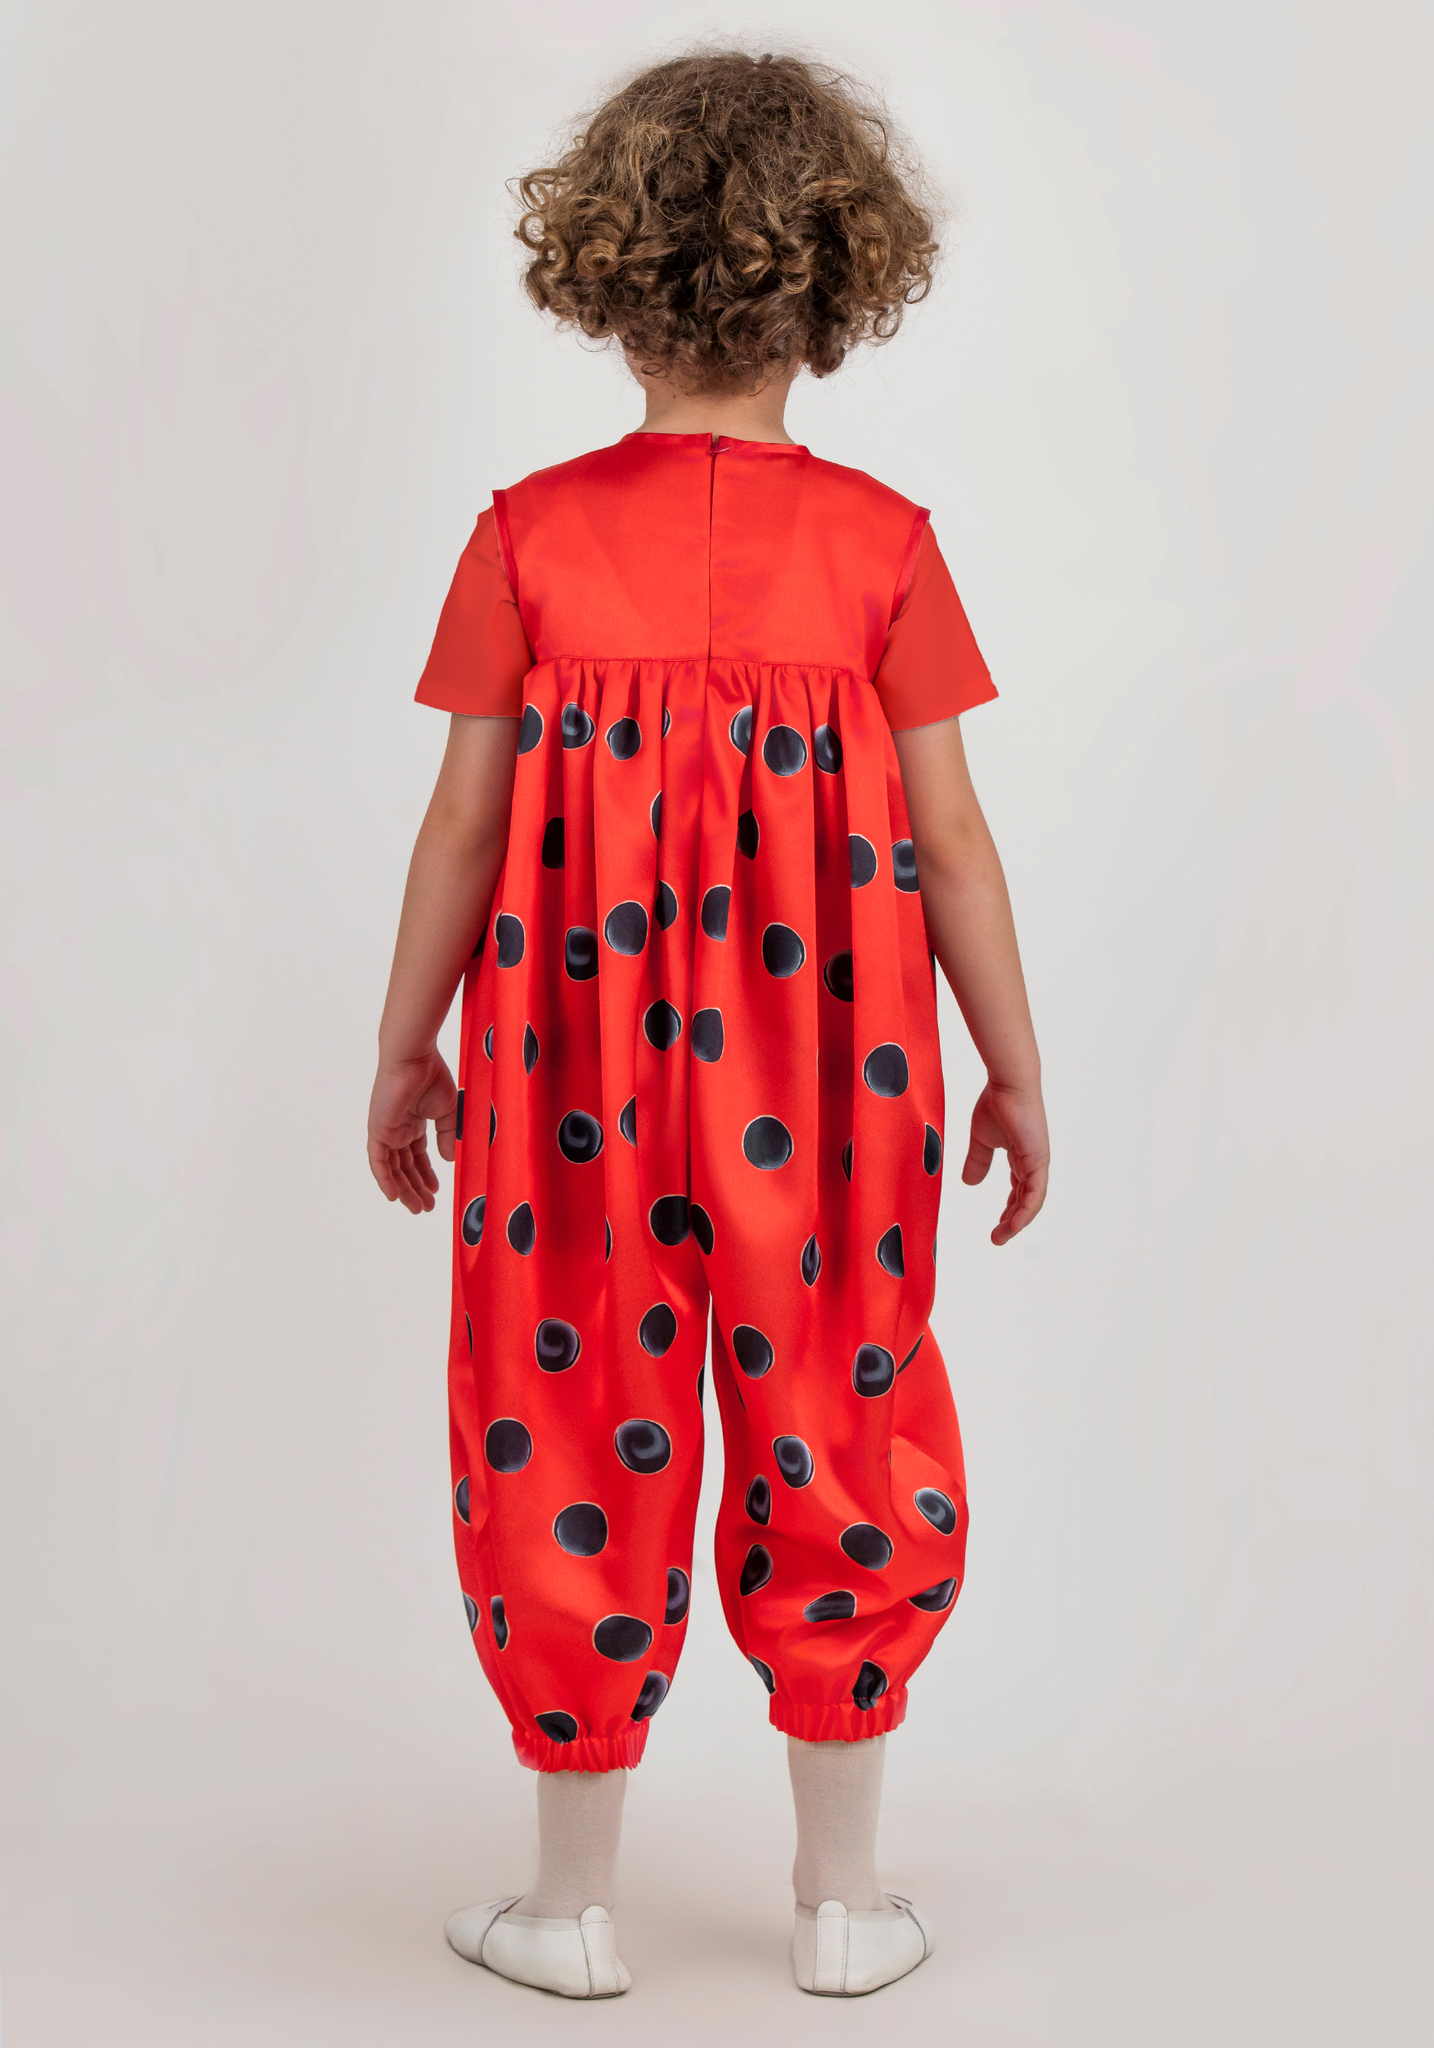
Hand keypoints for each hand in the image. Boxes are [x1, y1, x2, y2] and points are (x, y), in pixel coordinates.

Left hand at [367, 1048, 458, 1213]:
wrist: (413, 1058)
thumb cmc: (430, 1075)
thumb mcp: (447, 1112)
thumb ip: (447, 1136)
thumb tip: (449, 1160)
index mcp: (413, 1123)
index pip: (417, 1156)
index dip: (426, 1174)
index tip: (436, 1190)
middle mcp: (397, 1129)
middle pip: (404, 1166)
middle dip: (416, 1187)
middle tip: (427, 1207)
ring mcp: (386, 1131)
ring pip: (392, 1168)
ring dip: (404, 1189)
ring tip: (418, 1207)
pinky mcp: (378, 1131)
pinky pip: (378, 1162)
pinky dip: (385, 1179)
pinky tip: (394, 1196)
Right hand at [963, 1080, 1048, 1244]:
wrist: (1008, 1084)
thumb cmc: (996, 1103)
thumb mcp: (981, 1139)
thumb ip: (977, 1161)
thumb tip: (969, 1183)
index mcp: (1021, 1157)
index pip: (1019, 1190)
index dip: (1009, 1210)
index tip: (997, 1226)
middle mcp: (1032, 1162)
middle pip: (1025, 1200)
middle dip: (1011, 1221)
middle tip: (997, 1238)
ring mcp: (1038, 1162)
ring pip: (1031, 1201)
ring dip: (1017, 1222)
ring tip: (1001, 1237)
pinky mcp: (1038, 1160)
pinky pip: (1034, 1193)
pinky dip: (1025, 1211)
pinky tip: (1015, 1225)